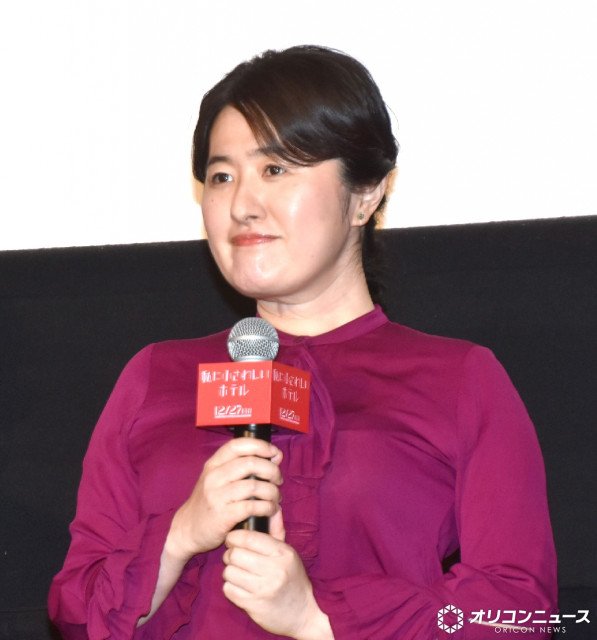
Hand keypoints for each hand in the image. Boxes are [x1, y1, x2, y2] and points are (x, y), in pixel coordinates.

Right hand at [166, 438, 282, 560]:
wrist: (188, 529)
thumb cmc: (210, 501)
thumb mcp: (220, 478)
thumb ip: (243, 466)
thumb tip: (275, 456)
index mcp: (214, 464)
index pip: (238, 445)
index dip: (260, 446)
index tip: (274, 453)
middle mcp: (214, 477)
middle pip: (250, 463)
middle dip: (271, 470)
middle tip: (278, 480)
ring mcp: (217, 496)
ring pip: (254, 486)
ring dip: (272, 491)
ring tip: (275, 497)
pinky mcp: (223, 516)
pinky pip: (252, 506)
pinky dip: (267, 507)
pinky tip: (270, 509)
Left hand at [222, 509, 333, 638]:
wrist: (304, 612)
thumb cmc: (292, 577)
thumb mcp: (288, 553)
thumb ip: (277, 530)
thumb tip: (273, 506)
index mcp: (282, 553)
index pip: (249, 538)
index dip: (235, 536)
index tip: (233, 539)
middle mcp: (274, 570)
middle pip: (235, 554)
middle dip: (230, 554)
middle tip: (235, 557)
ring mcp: (263, 589)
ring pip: (229, 572)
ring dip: (230, 571)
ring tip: (238, 571)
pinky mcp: (254, 606)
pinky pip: (228, 590)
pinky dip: (230, 587)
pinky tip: (240, 586)